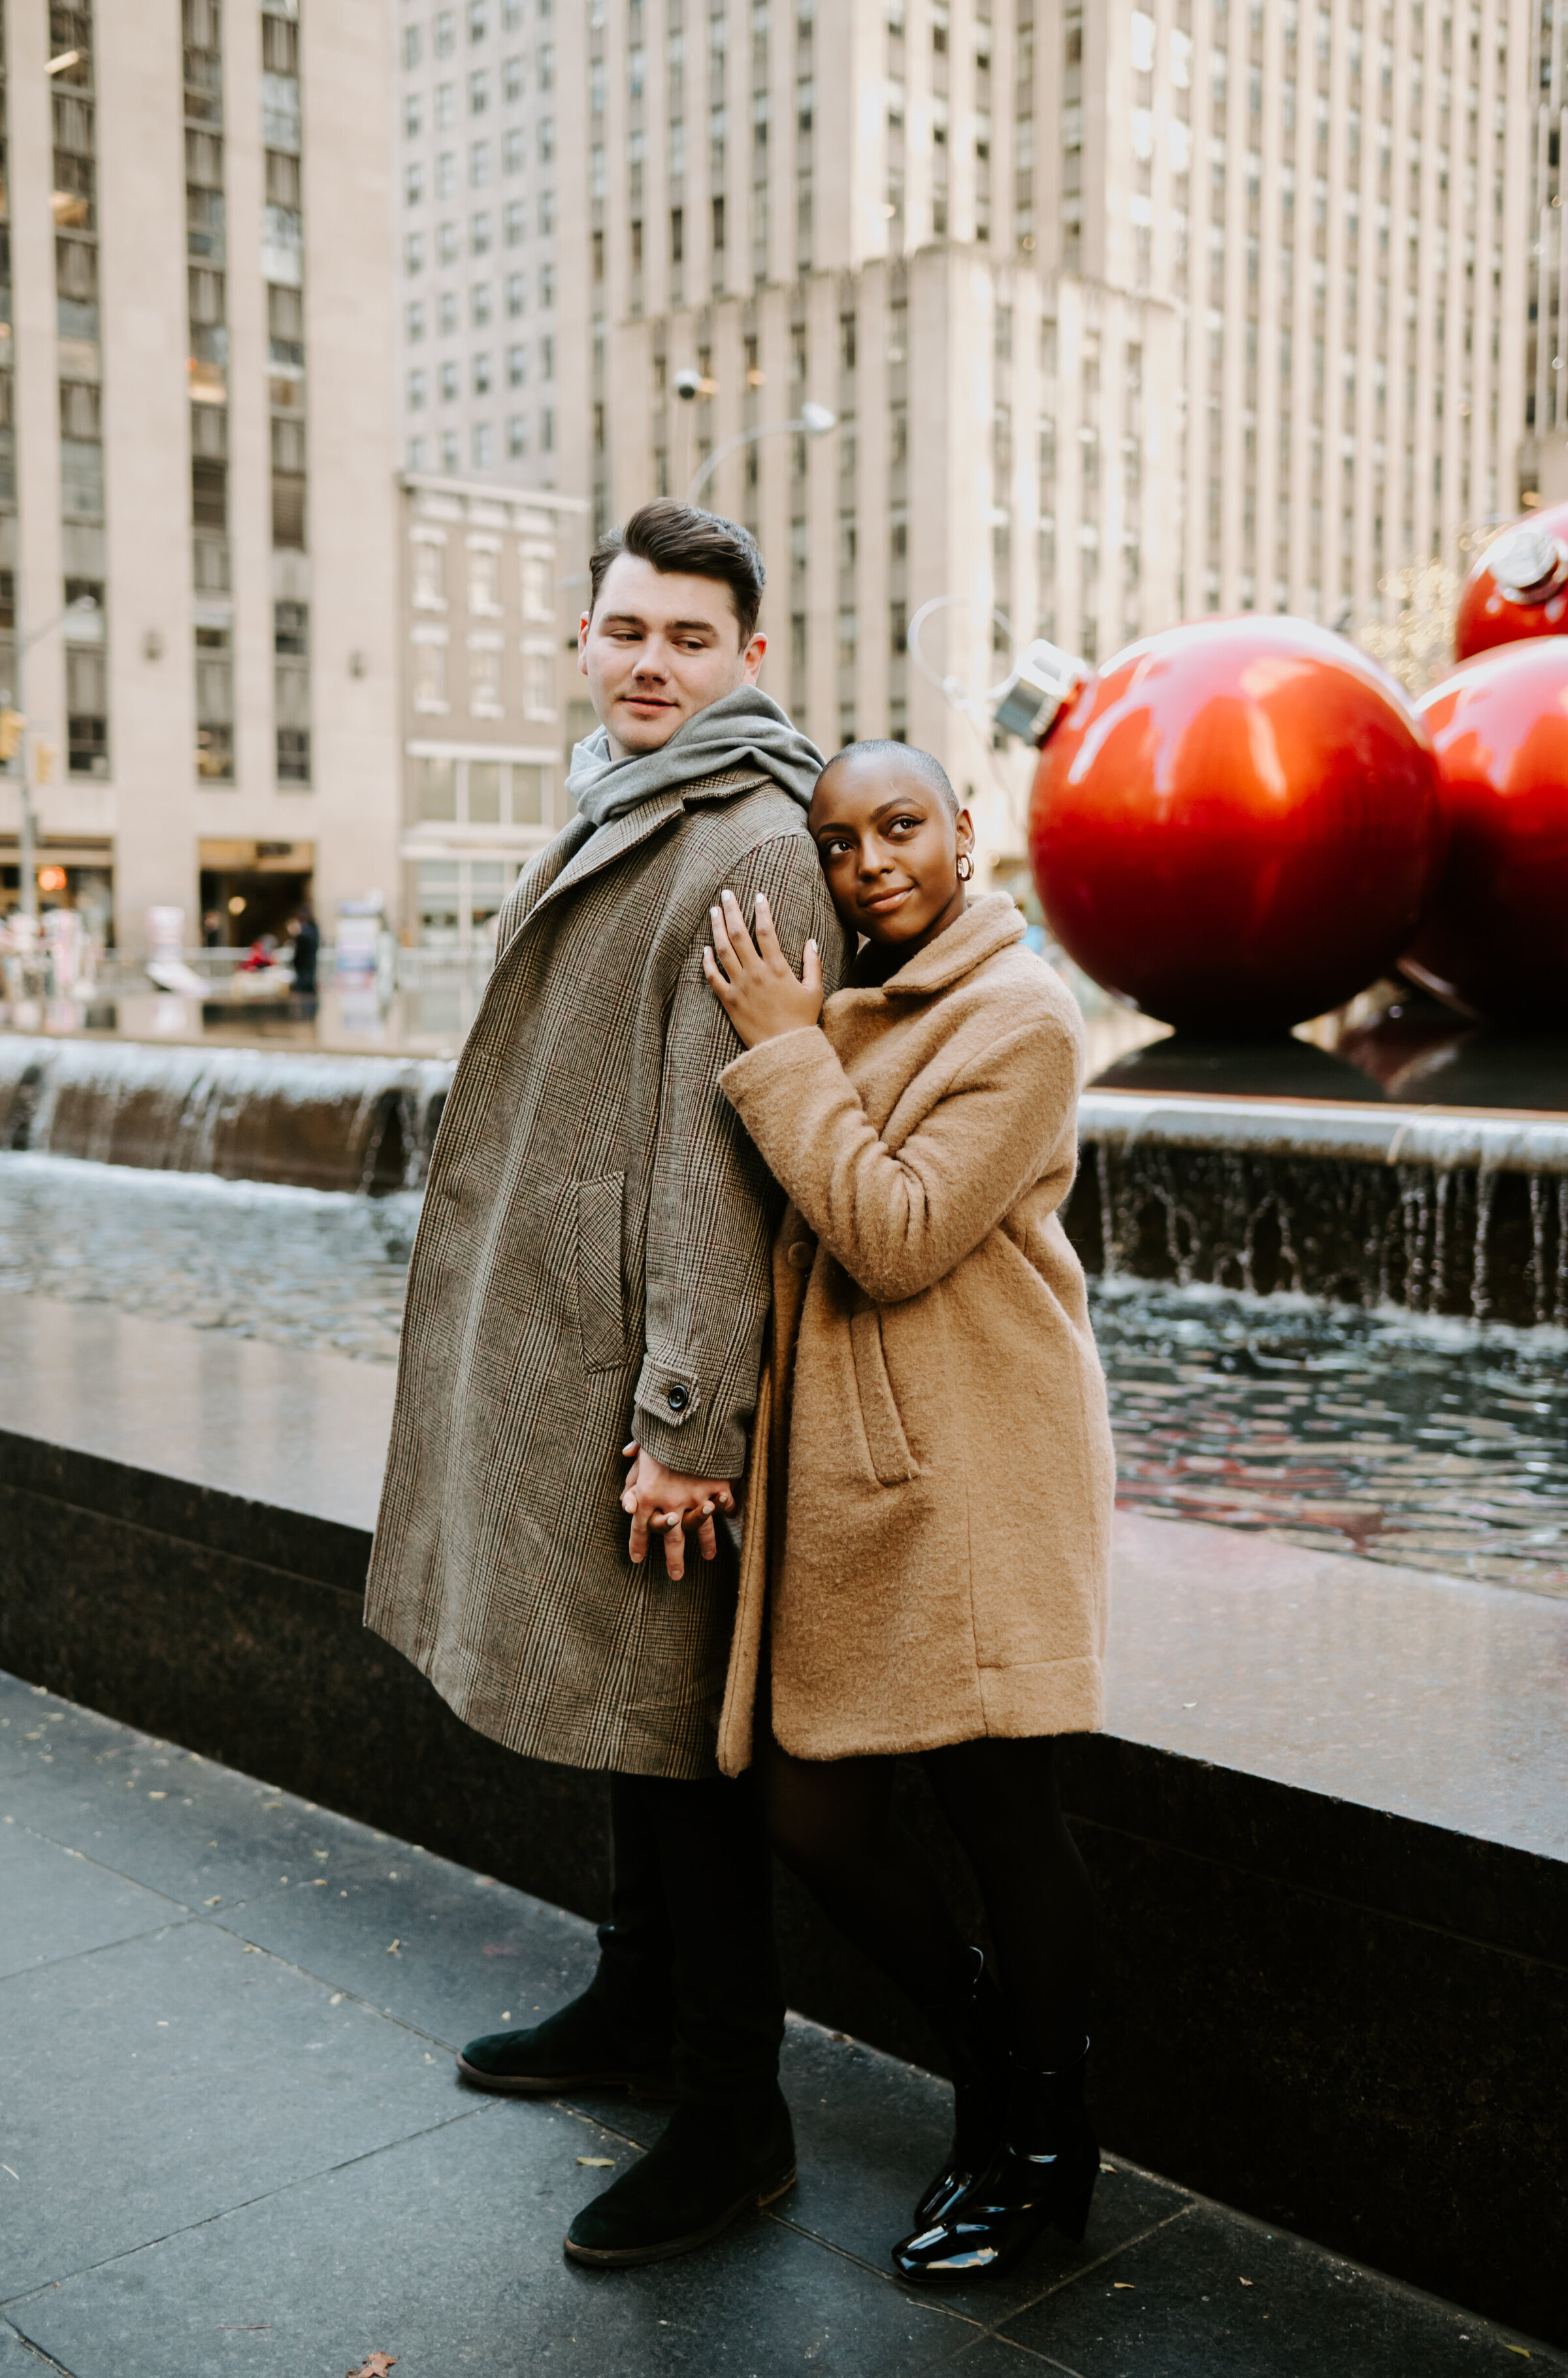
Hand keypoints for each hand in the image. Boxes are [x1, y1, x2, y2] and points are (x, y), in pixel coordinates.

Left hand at [620, 1441, 736, 1582]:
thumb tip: (626, 1453)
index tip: (637, 1559)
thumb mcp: (642, 1442)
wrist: (690, 1419)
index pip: (639, 1527)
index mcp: (645, 1493)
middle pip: (670, 1538)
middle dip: (673, 1559)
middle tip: (676, 1576)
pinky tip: (729, 1517)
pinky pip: (724, 1504)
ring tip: (709, 1557)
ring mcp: (695, 1497)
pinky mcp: (717, 1488)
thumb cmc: (661, 1431)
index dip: (638, 1544)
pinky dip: (727, 1510)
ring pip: (700, 1529)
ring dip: (705, 1544)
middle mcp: (670, 1501)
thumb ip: (635, 1456)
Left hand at [702, 888, 823, 1049]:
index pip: (767, 932)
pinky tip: (704, 949)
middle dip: (732, 911)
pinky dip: (707, 962)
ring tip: (713, 912)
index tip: (758, 896)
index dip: (762, 912)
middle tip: (726, 894)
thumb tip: (811, 941)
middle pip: (739, 935)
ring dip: (717, 929)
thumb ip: (813, 964)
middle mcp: (756, 973)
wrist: (783, 1050)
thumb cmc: (802, 1021)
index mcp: (777, 969)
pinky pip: (713, 978)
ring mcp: (739, 987)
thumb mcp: (814, 991)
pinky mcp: (729, 1001)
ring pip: (723, 951)